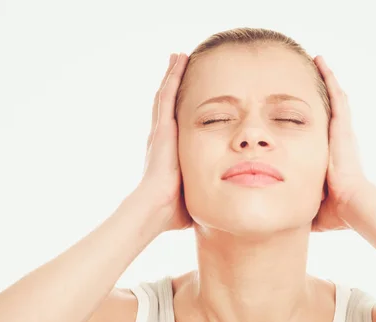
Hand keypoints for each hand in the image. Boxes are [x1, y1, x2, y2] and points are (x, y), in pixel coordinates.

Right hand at [137, 53, 191, 231]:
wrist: (156, 209)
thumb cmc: (172, 211)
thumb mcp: (191, 195)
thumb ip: (200, 192)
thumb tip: (218, 204)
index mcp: (167, 153)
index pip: (173, 124)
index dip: (177, 108)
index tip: (185, 96)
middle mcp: (161, 138)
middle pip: (167, 105)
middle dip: (173, 85)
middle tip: (179, 65)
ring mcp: (160, 132)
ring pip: (166, 95)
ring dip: (172, 75)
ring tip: (178, 56)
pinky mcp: (162, 129)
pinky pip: (167, 96)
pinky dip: (172, 77)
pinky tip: (178, 60)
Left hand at [311, 55, 369, 232]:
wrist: (352, 205)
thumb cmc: (336, 210)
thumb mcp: (313, 206)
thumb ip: (301, 206)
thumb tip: (287, 219)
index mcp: (334, 158)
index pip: (325, 134)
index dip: (317, 121)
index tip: (309, 113)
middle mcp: (340, 141)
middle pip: (332, 111)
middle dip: (323, 95)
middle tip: (313, 78)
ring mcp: (343, 133)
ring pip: (335, 99)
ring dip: (327, 80)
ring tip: (317, 61)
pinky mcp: (343, 128)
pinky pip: (336, 97)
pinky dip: (329, 79)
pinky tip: (320, 62)